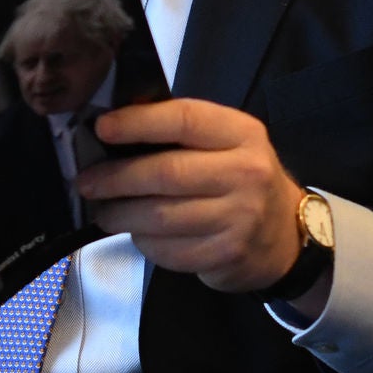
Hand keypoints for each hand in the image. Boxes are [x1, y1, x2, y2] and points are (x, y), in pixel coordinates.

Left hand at [75, 98, 304, 291]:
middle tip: (87, 182)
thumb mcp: (227, 144)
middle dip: (116, 178)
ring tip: (102, 211)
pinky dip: (142, 241)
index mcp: (243, 134)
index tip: (102, 129)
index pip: (184, 119)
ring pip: (160, 216)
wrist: (285, 235)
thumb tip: (113, 130)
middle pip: (166, 172)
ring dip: (120, 214)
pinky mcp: (226, 253)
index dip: (138, 123)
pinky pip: (168, 249)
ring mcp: (239, 217)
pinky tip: (136, 232)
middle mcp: (246, 173)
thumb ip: (181, 133)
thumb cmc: (242, 180)